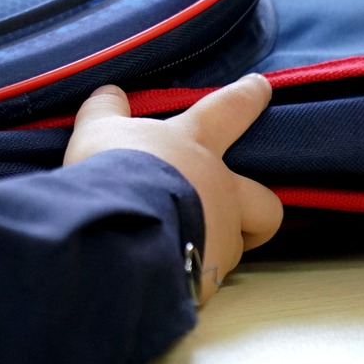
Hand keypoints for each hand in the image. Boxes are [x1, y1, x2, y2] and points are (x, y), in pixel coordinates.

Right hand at [64, 74, 282, 300]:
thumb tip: (110, 91)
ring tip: (185, 249)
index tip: (261, 87)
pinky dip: (191, 275)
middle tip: (244, 214)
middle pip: (265, 200)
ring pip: (239, 243)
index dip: (247, 96)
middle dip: (261, 207)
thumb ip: (105, 110)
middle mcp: (221, 188)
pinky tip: (165, 275)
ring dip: (220, 244)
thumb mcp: (97, 131)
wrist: (119, 229)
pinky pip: (206, 276)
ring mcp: (221, 233)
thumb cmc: (115, 169)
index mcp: (197, 145)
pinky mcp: (209, 274)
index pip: (230, 109)